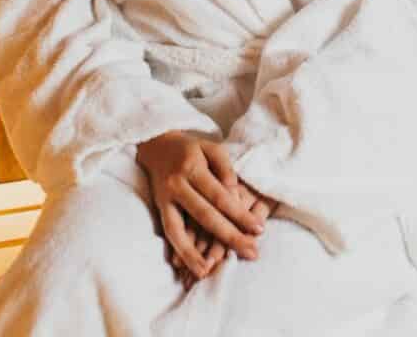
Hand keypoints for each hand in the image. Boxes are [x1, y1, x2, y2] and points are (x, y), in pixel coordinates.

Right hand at [136, 131, 263, 279]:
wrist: (157, 146)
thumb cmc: (192, 148)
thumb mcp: (211, 148)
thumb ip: (225, 168)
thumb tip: (235, 192)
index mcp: (193, 168)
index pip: (220, 196)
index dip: (239, 214)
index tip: (259, 229)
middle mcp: (178, 185)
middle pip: (205, 216)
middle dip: (229, 236)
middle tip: (251, 252)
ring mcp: (166, 199)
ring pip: (179, 230)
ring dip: (194, 253)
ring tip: (209, 272)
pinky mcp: (159, 209)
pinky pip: (169, 233)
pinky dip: (179, 251)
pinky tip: (192, 266)